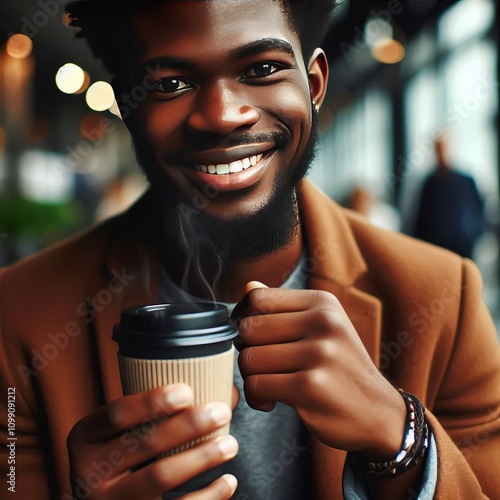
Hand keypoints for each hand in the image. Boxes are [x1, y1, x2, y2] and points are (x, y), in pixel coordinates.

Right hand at [67, 384, 237, 498]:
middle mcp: (88, 471)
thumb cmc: (126, 451)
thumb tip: (224, 392)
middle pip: (144, 443)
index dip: (152, 402)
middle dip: (188, 425)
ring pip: (159, 477)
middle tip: (221, 412)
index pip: (117, 414)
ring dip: (200, 458)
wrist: (109, 499)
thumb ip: (163, 408)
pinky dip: (207, 496)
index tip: (187, 391)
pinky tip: (228, 480)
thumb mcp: (125, 429)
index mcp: (85, 436)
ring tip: (230, 444)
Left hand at [232, 282, 405, 460]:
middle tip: (263, 365)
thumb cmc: (341, 368)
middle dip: (247, 350)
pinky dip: (256, 398)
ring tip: (270, 384)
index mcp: (322, 302)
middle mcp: (323, 321)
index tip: (251, 337)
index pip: (258, 297)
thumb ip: (283, 307)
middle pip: (249, 328)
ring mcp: (319, 353)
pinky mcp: (310, 387)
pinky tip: (272, 401)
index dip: (244, 318)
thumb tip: (248, 285)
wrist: (377, 413)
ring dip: (251, 377)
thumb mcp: (322, 328)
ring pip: (249, 358)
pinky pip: (256, 386)